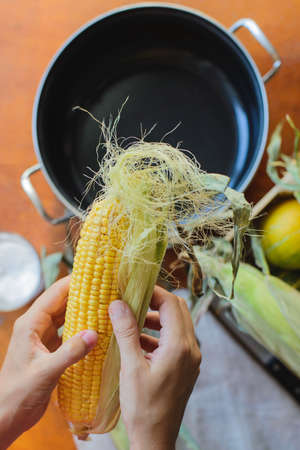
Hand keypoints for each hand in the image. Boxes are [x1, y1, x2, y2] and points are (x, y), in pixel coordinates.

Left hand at [0, 277, 97, 449]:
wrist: (7, 416)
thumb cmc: (18, 393)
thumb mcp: (45, 372)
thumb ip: (70, 352)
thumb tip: (95, 334)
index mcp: (31, 323)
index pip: (55, 294)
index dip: (74, 282)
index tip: (95, 273)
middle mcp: (36, 326)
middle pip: (62, 302)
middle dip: (82, 293)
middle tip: (106, 287)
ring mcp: (42, 338)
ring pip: (65, 316)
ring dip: (83, 310)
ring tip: (105, 303)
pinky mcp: (48, 350)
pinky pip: (67, 332)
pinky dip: (81, 328)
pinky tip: (97, 328)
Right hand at [109, 286, 200, 449]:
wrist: (155, 440)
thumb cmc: (142, 407)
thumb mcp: (130, 367)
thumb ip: (126, 332)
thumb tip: (118, 303)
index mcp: (180, 346)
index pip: (172, 304)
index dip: (153, 292)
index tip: (132, 289)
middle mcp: (191, 349)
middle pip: (178, 311)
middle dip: (155, 302)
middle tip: (132, 302)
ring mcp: (190, 359)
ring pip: (176, 325)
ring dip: (155, 319)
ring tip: (130, 322)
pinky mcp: (185, 367)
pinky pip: (174, 341)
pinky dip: (157, 335)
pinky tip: (136, 342)